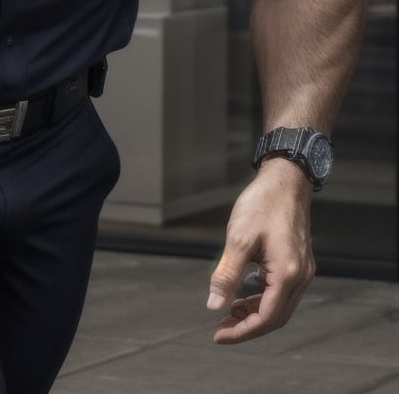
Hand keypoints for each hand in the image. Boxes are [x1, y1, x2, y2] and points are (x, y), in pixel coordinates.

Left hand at [208, 159, 314, 343]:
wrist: (285, 179)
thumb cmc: (262, 204)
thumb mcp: (238, 238)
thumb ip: (227, 275)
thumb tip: (214, 305)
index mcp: (288, 274)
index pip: (265, 318)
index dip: (242, 331)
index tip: (218, 335)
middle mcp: (300, 276)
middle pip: (275, 317)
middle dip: (247, 325)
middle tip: (221, 327)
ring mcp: (301, 269)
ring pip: (278, 305)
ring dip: (254, 311)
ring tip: (228, 310)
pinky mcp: (297, 262)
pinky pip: (280, 290)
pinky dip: (261, 296)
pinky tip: (243, 293)